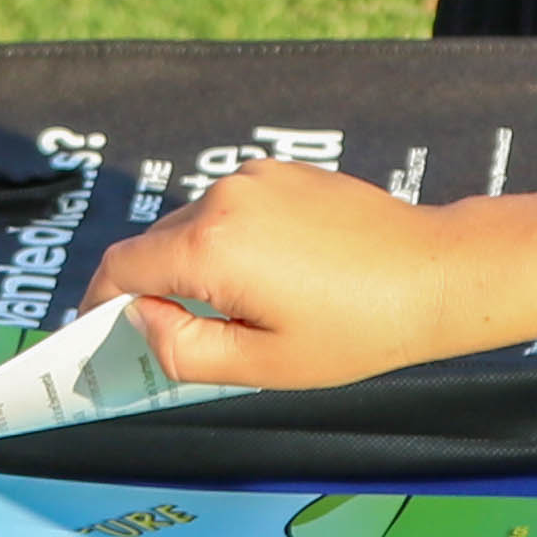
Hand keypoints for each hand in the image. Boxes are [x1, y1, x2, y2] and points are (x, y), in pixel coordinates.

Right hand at [88, 163, 490, 392]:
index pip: (121, 267)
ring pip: (193, 226)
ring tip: (242, 312)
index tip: (100, 331)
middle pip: (155, 245)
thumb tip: (139, 316)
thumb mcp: (261, 364)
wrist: (436, 275)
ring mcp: (256, 178)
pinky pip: (232, 209)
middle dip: (154, 289)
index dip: (100, 303)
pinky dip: (231, 241)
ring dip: (196, 265)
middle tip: (175, 338)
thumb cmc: (357, 330)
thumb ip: (181, 347)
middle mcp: (223, 198)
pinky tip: (274, 278)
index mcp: (210, 246)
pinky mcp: (284, 172)